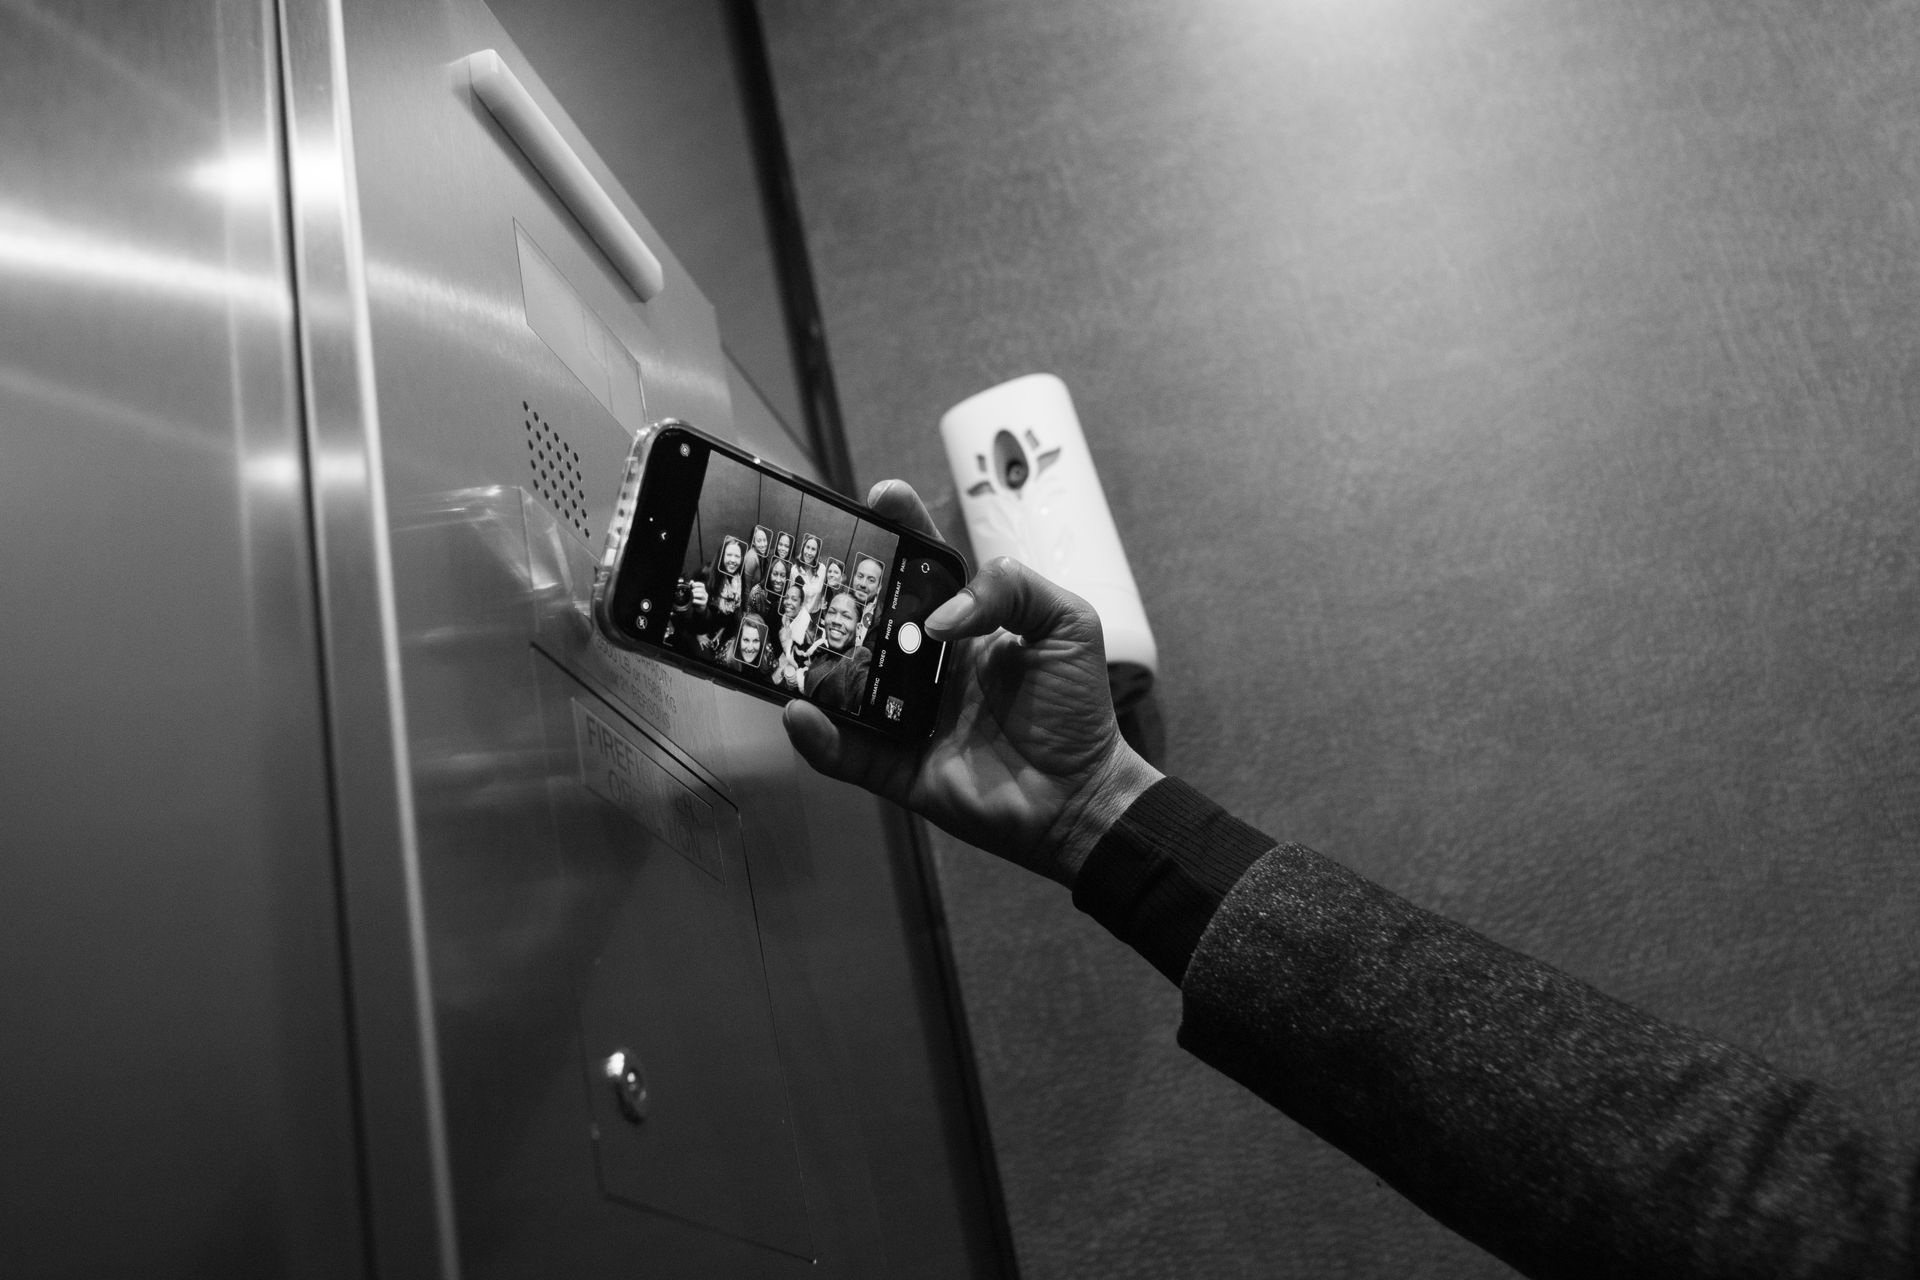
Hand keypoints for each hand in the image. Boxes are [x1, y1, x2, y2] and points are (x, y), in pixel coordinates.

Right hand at [783, 480, 1161, 886]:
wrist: (1082, 795)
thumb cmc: (1078, 706)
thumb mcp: (1066, 624)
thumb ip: (1011, 590)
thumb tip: (939, 617)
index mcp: (966, 625)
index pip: (925, 567)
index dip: (901, 529)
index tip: (880, 497)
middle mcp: (927, 666)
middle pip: (870, 620)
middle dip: (835, 590)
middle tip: (808, 565)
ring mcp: (908, 716)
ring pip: (845, 683)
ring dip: (811, 662)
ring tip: (782, 636)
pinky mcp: (899, 768)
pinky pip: (848, 753)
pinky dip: (820, 738)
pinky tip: (799, 714)